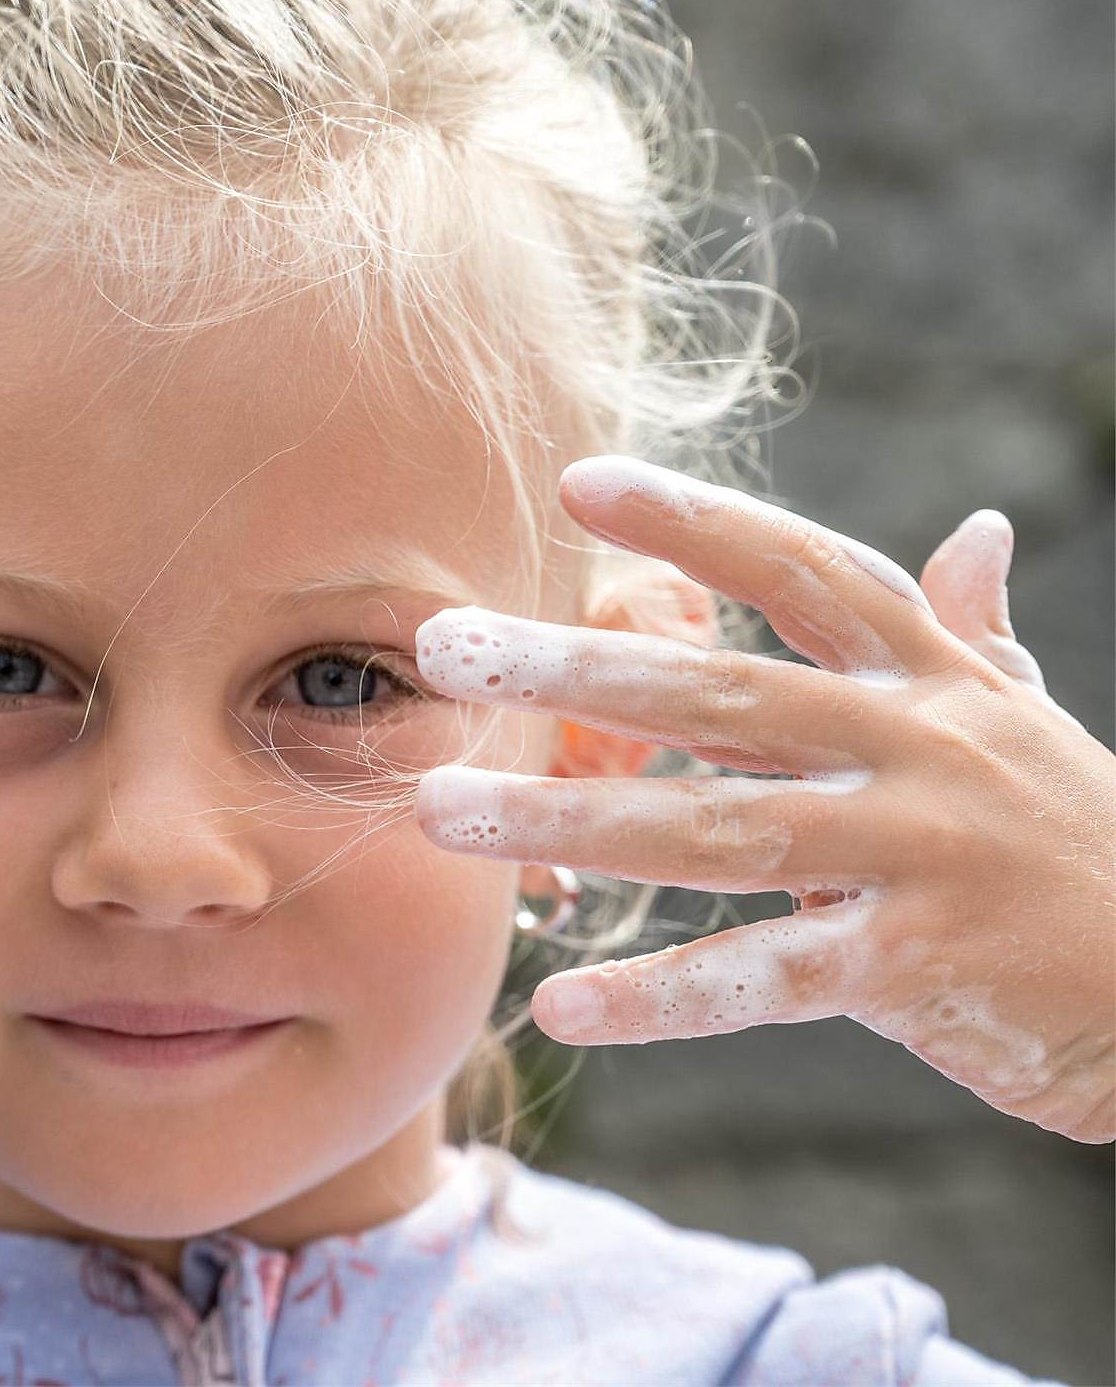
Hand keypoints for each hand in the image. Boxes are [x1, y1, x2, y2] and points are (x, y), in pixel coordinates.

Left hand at [412, 456, 1114, 1143]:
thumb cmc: (1079, 841)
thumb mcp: (1027, 721)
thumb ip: (975, 630)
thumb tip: (979, 530)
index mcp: (935, 676)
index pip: (803, 571)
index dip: (695, 520)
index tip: (575, 482)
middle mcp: (922, 747)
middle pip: (721, 694)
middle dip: (573, 668)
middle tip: (440, 647)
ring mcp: (920, 855)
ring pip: (716, 832)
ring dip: (566, 824)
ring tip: (438, 811)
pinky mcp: (919, 967)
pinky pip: (767, 981)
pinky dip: (662, 999)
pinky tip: (560, 1007)